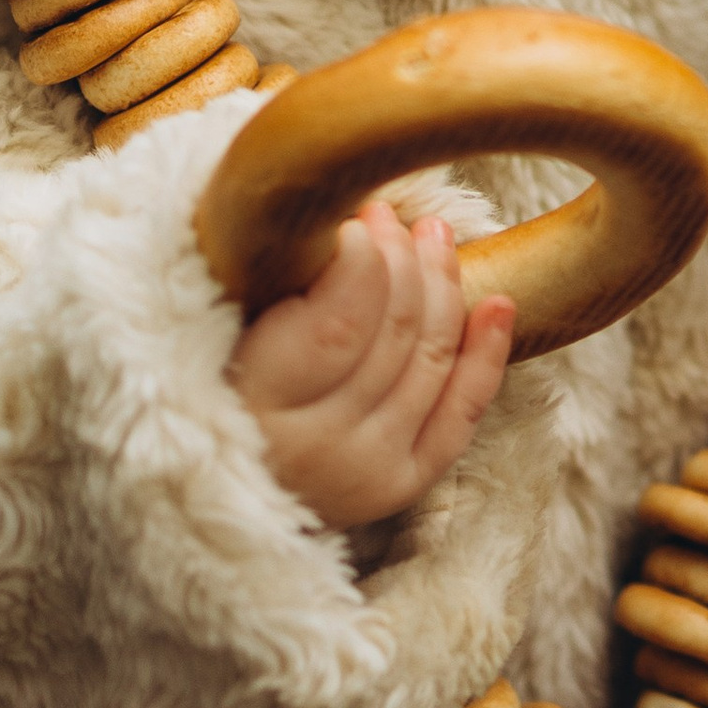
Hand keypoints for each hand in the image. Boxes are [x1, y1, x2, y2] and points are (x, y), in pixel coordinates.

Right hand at [225, 197, 512, 532]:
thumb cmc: (209, 389)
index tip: (355, 219)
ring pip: (431, 359)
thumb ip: (269, 288)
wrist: (213, 491)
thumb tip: (341, 221)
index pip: (339, 323)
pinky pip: (461, 412)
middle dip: (402, 257)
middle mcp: (321, 447)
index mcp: (262, 405)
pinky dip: (486, 355)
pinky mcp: (403, 485)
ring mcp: (369, 470)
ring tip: (431, 236)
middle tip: (388, 215)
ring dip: (441, 285)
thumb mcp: (215, 335)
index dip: (364, 261)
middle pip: (395, 332)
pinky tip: (498, 304)